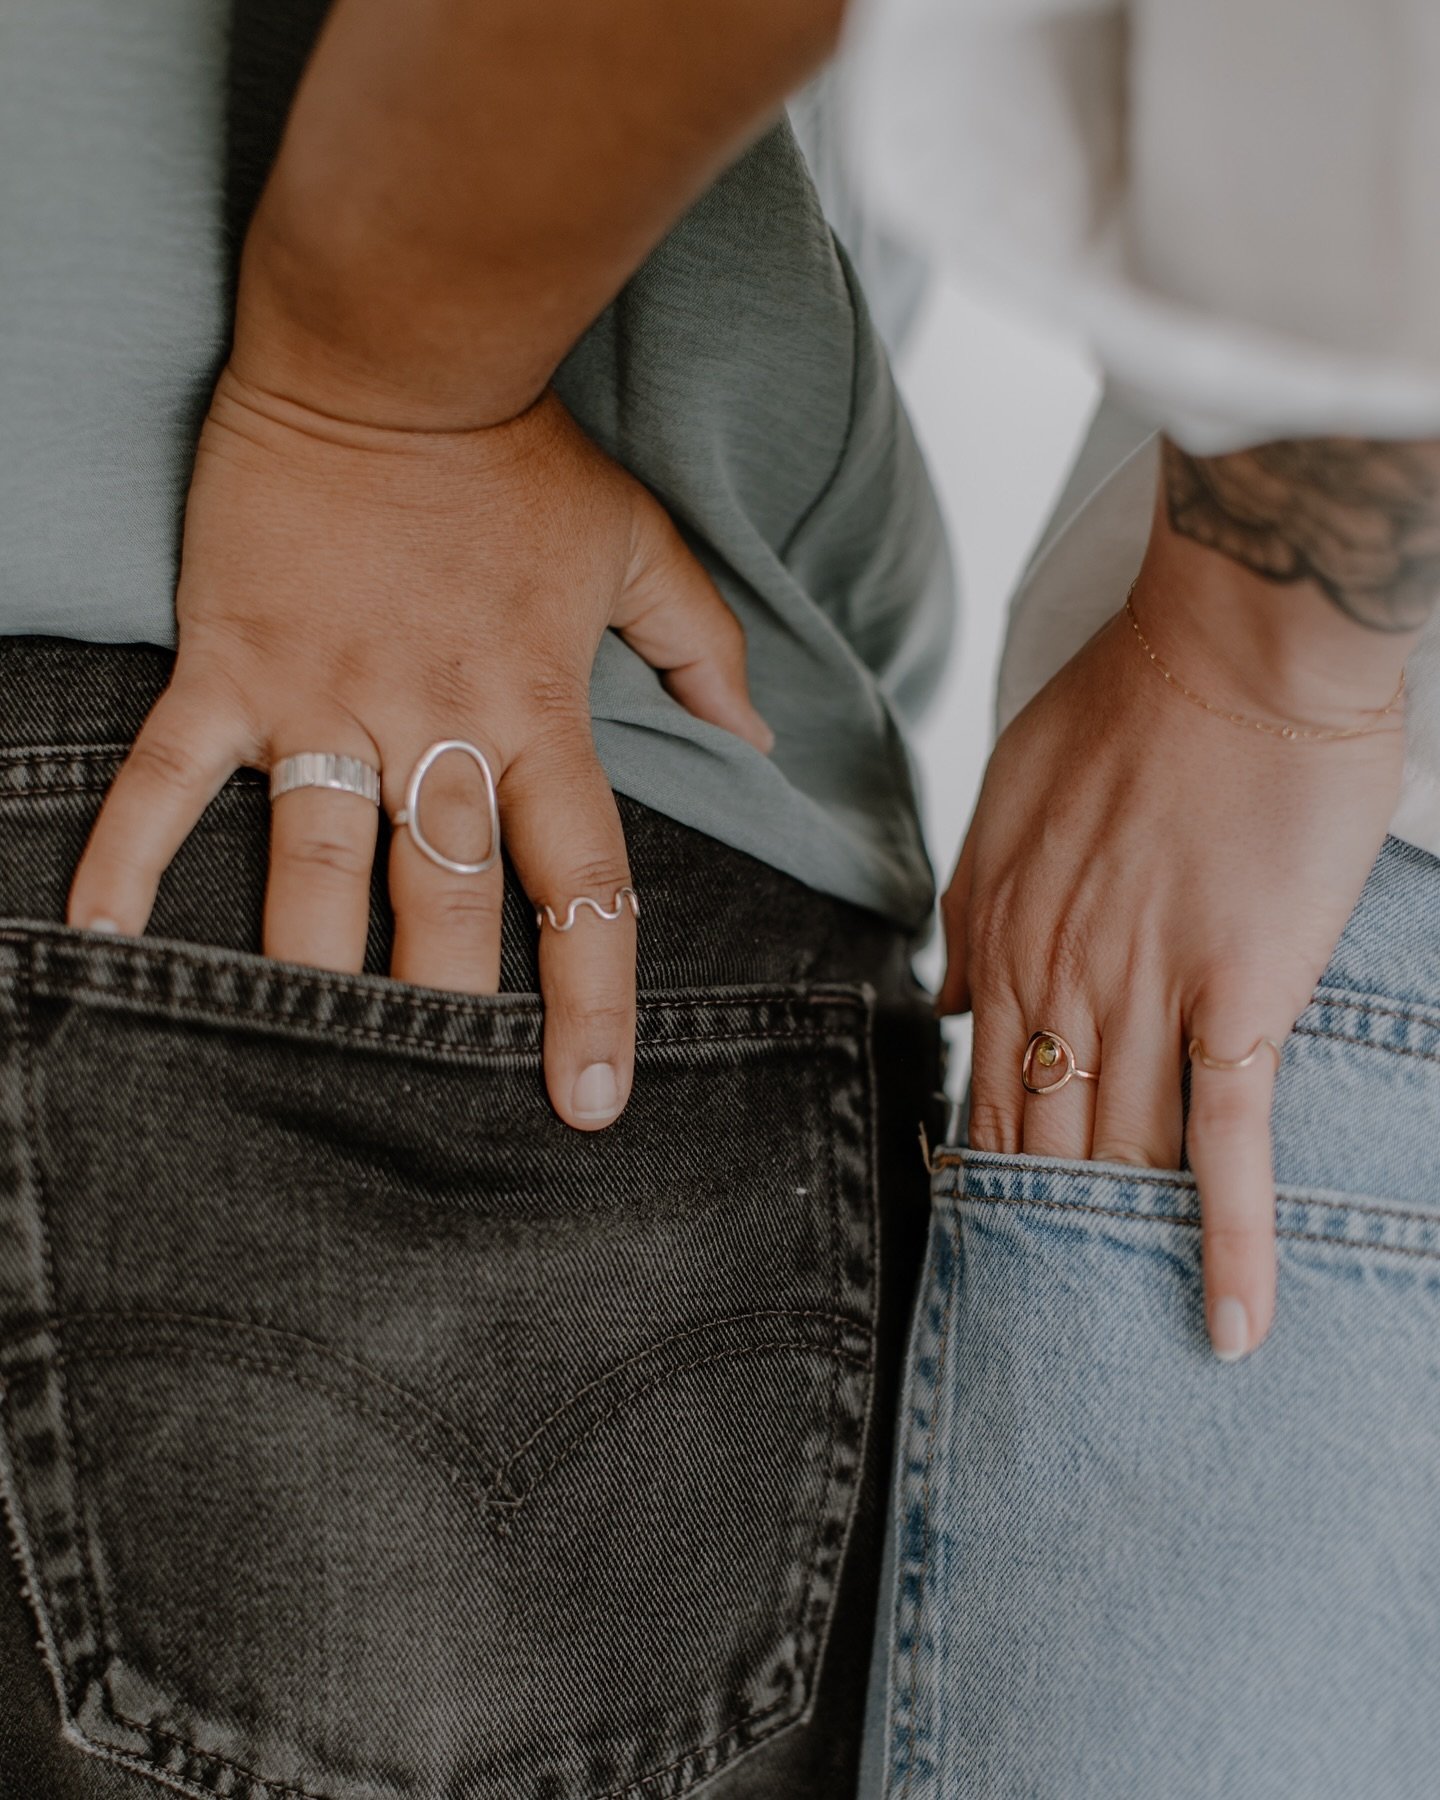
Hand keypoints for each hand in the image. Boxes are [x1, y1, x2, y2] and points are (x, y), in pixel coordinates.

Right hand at [68, 369, 771, 1128]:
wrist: (394, 349)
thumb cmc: (521, 453)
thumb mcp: (637, 544)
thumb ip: (701, 649)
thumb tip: (753, 736)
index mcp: (538, 714)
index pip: (581, 889)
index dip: (591, 1001)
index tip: (592, 1101)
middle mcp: (436, 728)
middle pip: (446, 906)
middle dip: (448, 1018)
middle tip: (441, 1125)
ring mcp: (325, 702)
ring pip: (317, 868)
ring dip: (309, 976)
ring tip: (299, 1077)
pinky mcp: (232, 664)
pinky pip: (173, 776)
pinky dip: (129, 852)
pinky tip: (95, 941)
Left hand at [941, 508, 1414, 1357]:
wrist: (1235, 644)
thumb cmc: (1129, 705)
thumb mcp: (1007, 798)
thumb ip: (970, 908)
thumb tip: (947, 1002)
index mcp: (999, 938)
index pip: (979, 1089)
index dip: (982, 1177)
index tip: (984, 1248)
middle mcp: (1055, 985)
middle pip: (1038, 1143)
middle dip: (1035, 1241)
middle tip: (1037, 1336)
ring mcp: (1144, 997)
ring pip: (1117, 1156)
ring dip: (1114, 1256)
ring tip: (1113, 1356)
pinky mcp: (1236, 997)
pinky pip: (1227, 1136)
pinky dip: (1229, 1236)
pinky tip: (1231, 1323)